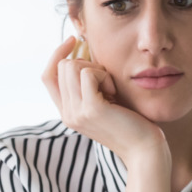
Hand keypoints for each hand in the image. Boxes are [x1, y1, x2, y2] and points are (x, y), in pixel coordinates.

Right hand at [42, 37, 167, 165]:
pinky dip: (104, 75)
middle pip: (61, 66)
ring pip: (71, 66)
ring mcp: (76, 113)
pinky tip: (115, 92)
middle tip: (107, 83)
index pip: (47, 76)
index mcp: (67, 113)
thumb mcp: (104, 102)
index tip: (75, 41)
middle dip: (87, 63)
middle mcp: (67, 114)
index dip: (57, 55)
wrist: (145, 150)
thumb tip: (82, 50)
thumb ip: (89, 85)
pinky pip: (89, 73)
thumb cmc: (131, 123)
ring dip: (96, 69)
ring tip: (111, 89)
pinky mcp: (91, 109)